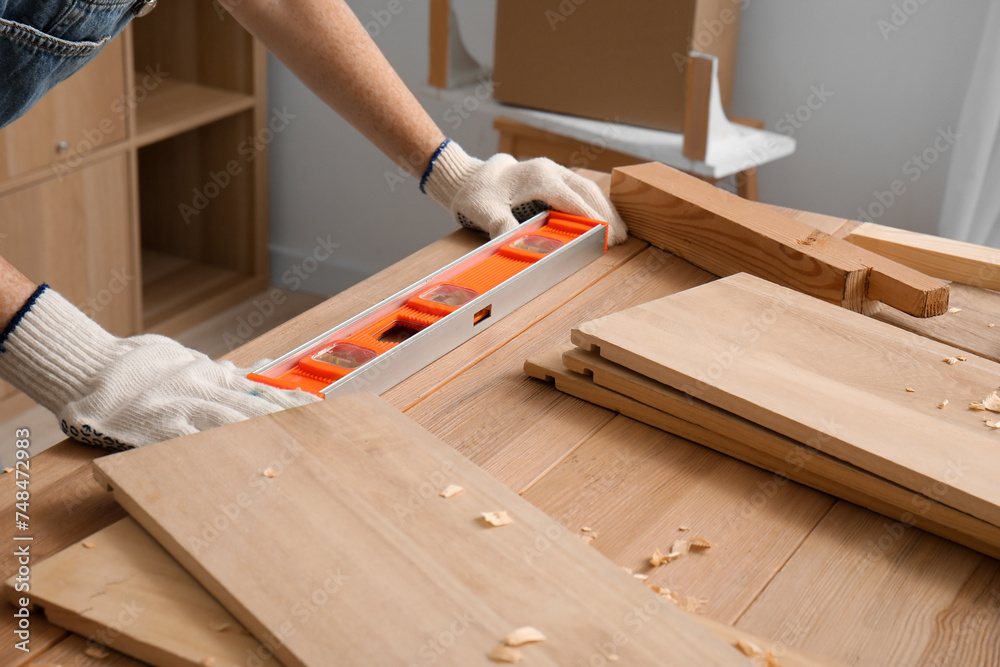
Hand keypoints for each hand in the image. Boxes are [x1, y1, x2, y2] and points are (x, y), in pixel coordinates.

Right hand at [0, 286, 318, 449]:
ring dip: (259, 437)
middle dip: (283, 421)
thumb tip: (252, 370)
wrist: (94, 368)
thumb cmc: (141, 368)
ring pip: (228, 423)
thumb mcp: (185, 362)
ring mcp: (180, 410)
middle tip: (314, 432)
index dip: (289, 399)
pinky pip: (190, 443)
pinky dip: (212, 453)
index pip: (259, 388)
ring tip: (288, 448)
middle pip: (252, 408)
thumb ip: (218, 371)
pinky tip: (232, 465)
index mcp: (209, 376)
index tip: (317, 408)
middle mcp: (200, 391)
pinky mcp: (156, 429)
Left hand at [421, 140, 627, 244]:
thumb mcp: (484, 211)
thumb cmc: (475, 195)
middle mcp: (549, 170)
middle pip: (587, 191)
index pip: (573, 198)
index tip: (608, 235)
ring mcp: (552, 171)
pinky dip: (594, 203)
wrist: (466, 177)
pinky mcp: (551, 177)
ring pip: (586, 187)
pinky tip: (603, 218)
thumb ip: (501, 226)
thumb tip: (517, 244)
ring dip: (604, 208)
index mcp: (538, 177)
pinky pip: (578, 188)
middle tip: (622, 238)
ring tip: (619, 231)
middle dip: (607, 214)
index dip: (593, 217)